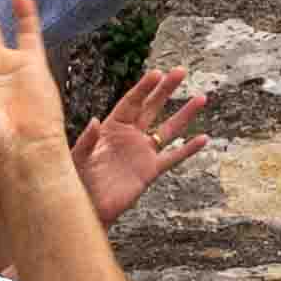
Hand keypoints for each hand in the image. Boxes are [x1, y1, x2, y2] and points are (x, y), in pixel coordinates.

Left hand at [78, 56, 208, 228]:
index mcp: (111, 128)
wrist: (88, 208)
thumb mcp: (77, 158)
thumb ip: (86, 140)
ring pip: (168, 129)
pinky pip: (173, 157)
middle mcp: (130, 136)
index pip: (131, 102)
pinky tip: (203, 138)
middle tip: (180, 72)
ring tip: (201, 98)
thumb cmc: (77, 181)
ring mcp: (142, 152)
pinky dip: (188, 149)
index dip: (144, 88)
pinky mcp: (150, 171)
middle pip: (151, 108)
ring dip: (184, 114)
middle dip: (166, 90)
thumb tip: (95, 120)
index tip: (157, 73)